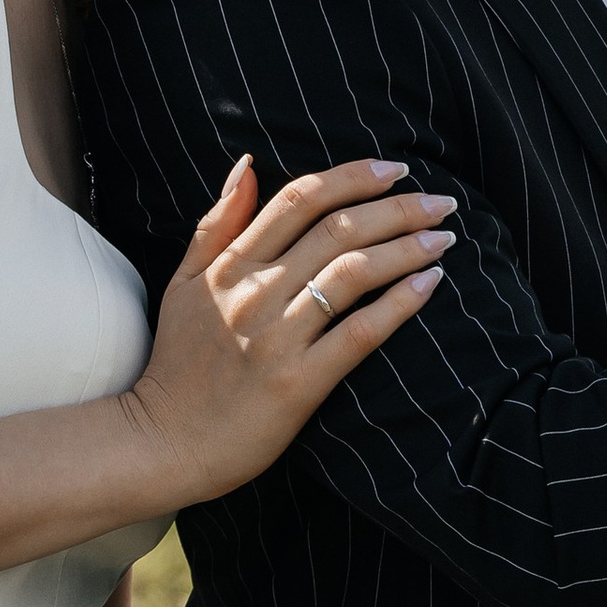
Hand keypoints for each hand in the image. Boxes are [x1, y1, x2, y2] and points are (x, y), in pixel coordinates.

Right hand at [118, 157, 454, 509]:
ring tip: (443, 238)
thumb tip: (249, 163)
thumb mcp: (183, 284)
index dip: (352, 176)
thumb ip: (216, 223)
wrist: (163, 443)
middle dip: (398, 207)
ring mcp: (276, 338)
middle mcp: (254, 294)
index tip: (393, 168)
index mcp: (230, 266)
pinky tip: (430, 283)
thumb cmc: (178, 364)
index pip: (300, 200)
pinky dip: (399, 303)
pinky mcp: (298, 383)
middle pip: (338, 229)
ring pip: (354, 273)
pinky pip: (359, 333)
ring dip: (407, 248)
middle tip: (441, 202)